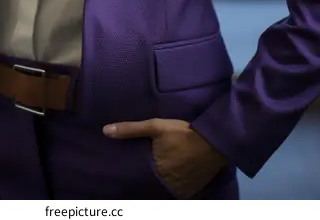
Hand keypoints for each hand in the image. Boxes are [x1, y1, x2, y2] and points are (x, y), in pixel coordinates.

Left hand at [103, 117, 226, 197]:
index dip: (132, 176)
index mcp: (155, 172)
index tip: (126, 172)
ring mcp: (179, 192)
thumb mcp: (156, 126)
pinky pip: (176, 193)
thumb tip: (105, 131)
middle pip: (150, 186)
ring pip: (163, 191)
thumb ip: (131, 129)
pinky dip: (172, 188)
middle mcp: (166, 186)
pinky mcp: (191, 193)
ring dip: (159, 185)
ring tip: (155, 176)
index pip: (137, 180)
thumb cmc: (183, 133)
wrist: (214, 142)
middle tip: (143, 172)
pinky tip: (170, 179)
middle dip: (145, 181)